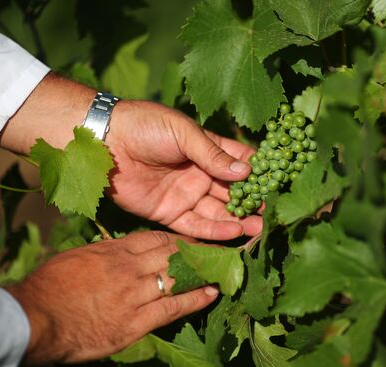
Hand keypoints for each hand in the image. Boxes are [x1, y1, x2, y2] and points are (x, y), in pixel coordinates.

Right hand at [6, 231, 218, 363]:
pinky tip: (212, 294)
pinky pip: (173, 307)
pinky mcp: (135, 322)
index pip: (156, 238)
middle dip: (197, 251)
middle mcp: (129, 268)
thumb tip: (120, 249)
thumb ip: (104, 253)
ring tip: (223, 268)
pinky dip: (195, 299)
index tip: (194, 239)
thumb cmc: (49, 287)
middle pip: (172, 254)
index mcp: (114, 251)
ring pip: (178, 278)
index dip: (179, 239)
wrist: (35, 318)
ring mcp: (134, 295)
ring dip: (203, 272)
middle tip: (219, 249)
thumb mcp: (77, 258)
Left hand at [105, 100, 261, 239]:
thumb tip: (247, 172)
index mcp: (206, 150)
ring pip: (218, 212)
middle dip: (252, 203)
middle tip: (273, 216)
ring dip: (239, 220)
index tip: (280, 185)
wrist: (105, 140)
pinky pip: (195, 225)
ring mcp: (185, 194)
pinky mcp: (169, 212)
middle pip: (232, 192)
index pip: (239, 163)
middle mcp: (200, 174)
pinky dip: (214, 230)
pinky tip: (234, 232)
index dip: (259, 174)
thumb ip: (213, 154)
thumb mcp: (183, 133)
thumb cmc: (146, 126)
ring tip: (260, 229)